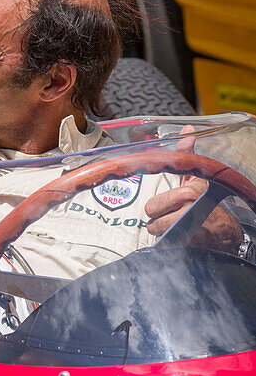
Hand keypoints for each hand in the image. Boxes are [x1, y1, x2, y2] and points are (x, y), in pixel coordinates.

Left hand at [144, 126, 242, 252]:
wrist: (224, 231)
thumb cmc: (205, 201)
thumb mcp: (196, 177)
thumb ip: (186, 155)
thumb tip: (187, 131)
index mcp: (188, 192)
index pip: (151, 206)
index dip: (158, 207)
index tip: (168, 205)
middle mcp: (189, 210)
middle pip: (151, 220)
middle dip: (158, 220)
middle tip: (172, 216)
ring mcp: (189, 229)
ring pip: (156, 233)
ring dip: (163, 232)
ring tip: (178, 226)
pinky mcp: (189, 245)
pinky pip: (165, 244)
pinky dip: (170, 243)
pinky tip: (182, 236)